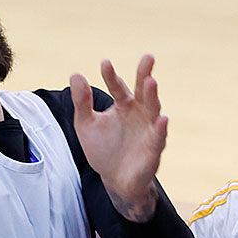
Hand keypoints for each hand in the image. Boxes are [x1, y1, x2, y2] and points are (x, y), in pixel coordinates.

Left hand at [70, 55, 168, 221]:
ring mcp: (148, 130)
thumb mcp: (86, 124)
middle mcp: (139, 114)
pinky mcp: (153, 150)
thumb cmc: (103, 149)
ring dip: (152, 96)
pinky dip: (160, 129)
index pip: (117, 86)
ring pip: (153, 109)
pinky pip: (158, 137)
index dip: (111, 75)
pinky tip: (162, 119)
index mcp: (123, 105)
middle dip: (145, 74)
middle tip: (147, 57)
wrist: (115, 181)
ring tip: (151, 82)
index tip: (105, 63)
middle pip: (143, 91)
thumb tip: (75, 74)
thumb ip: (82, 101)